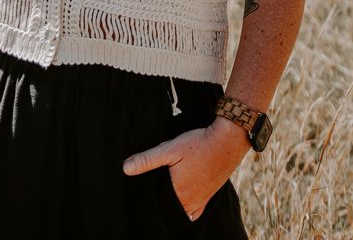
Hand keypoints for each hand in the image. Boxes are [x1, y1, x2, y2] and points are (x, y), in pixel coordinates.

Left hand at [123, 117, 249, 220]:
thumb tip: (125, 168)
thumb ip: (148, 160)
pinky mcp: (211, 194)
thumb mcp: (170, 149)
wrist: (227, 141)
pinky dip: (189, 210)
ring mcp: (203, 199)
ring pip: (185, 211)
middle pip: (173, 210)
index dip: (153, 203)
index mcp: (180, 194)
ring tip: (167, 197)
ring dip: (176, 207)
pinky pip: (197, 211)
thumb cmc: (198, 144)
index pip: (161, 207)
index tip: (144, 198)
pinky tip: (184, 201)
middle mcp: (191, 202)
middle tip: (155, 195)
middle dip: (163, 205)